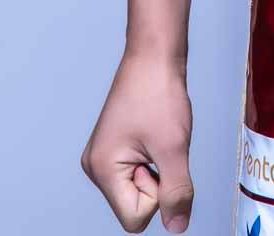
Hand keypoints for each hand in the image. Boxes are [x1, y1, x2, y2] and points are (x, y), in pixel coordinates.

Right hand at [81, 49, 194, 231]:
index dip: (157, 195)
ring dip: (158, 168)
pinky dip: (154, 159)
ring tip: (157, 134)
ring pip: (140, 190)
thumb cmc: (158, 93)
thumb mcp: (174, 148)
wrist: (154, 55)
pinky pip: (139, 173)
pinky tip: (154, 134)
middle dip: (157, 181)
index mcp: (102, 170)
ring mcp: (104, 157)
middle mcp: (96, 167)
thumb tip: (177, 227)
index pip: (135, 217)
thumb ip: (176, 193)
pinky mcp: (115, 149)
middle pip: (136, 206)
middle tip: (159, 143)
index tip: (159, 158)